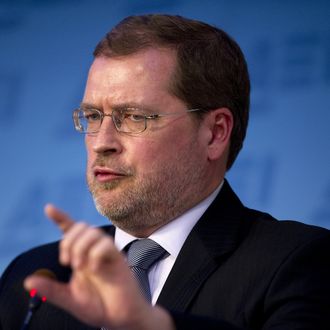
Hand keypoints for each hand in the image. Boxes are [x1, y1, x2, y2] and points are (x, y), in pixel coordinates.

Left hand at [24, 204, 173, 329]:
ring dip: (80, 247)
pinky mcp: (118, 258)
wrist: (121, 317)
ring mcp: (106, 253)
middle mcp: (93, 251)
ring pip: (93, 232)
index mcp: (81, 257)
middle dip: (69, 240)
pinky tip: (94, 270)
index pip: (70, 231)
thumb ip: (51, 290)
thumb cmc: (99, 306)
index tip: (48, 208)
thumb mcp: (70, 299)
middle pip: (80, 226)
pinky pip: (105, 245)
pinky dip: (95, 255)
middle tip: (68, 262)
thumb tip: (28, 280)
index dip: (60, 218)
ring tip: (80, 266)